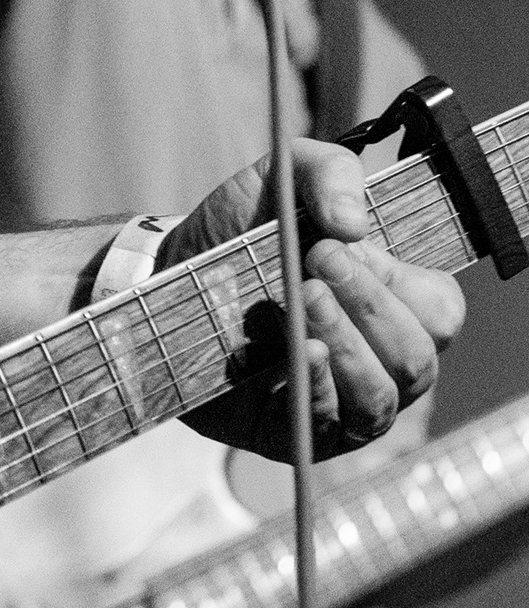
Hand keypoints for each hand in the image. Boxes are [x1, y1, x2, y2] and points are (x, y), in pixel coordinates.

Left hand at [167, 139, 462, 457]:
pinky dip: (321, 388)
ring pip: (380, 399)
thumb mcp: (284, 177)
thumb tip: (354, 222)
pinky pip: (329, 428)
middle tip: (317, 263)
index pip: (440, 313)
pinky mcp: (294, 434)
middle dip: (369, 307)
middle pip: (416, 359)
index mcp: (395, 305)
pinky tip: (303, 353)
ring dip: (348, 346)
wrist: (167, 269)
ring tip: (301, 300)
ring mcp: (343, 405)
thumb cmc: (244, 228)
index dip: (397, 281)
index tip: (340, 245)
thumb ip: (330, 173)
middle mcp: (381, 362)